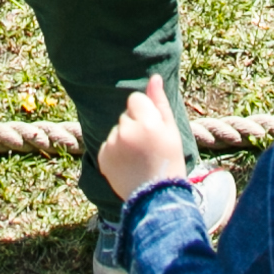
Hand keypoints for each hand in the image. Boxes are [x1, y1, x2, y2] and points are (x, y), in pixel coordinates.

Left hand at [95, 77, 187, 204]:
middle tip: (148, 147)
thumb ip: (159, 101)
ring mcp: (112, 145)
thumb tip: (154, 77)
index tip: (152, 129)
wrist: (157, 196)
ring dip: (124, 139)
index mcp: (146, 122)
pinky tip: (128, 165)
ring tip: (139, 158)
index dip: (145, 113)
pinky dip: (115, 152)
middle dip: (135, 126)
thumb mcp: (171, 129)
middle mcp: (126, 131)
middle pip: (125, 115)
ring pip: (116, 131)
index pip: (135, 100)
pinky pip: (108, 145)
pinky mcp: (102, 158)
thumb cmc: (169, 160)